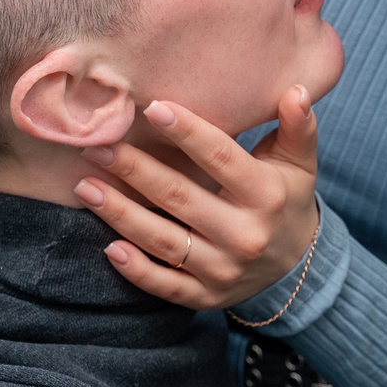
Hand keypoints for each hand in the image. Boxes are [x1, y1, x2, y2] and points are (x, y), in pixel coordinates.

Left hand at [78, 90, 321, 310]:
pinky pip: (164, 285)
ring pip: (164, 241)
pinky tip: (109, 247)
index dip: (187, 133)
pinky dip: (136, 270)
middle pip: (180, 197)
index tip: (151, 108)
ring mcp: (223, 270)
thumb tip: (297, 90)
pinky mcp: (205, 296)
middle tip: (98, 147)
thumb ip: (299, 127)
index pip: (221, 159)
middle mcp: (245, 235)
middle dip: (135, 170)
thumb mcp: (300, 163)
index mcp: (267, 196)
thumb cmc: (288, 200)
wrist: (299, 267)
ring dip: (120, 214)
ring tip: (86, 187)